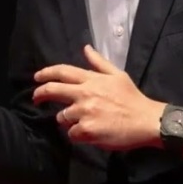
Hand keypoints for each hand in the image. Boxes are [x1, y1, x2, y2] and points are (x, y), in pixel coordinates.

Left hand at [32, 44, 164, 151]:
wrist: (146, 121)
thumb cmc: (132, 98)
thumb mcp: (118, 75)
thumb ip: (99, 62)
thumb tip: (86, 48)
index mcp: (92, 79)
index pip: (63, 71)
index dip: (46, 73)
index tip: (37, 77)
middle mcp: (85, 94)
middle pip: (54, 90)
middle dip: (40, 94)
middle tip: (36, 98)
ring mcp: (84, 112)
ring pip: (62, 117)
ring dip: (68, 120)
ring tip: (83, 121)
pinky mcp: (86, 130)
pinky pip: (71, 134)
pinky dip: (77, 134)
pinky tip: (89, 133)